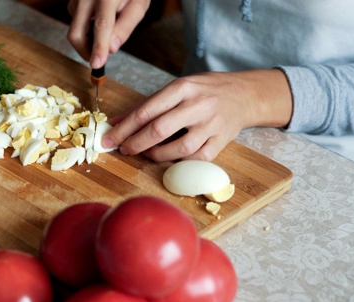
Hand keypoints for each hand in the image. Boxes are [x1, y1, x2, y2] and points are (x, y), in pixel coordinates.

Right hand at [67, 0, 149, 67]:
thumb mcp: (138, 5)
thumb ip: (126, 26)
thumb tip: (111, 49)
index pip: (102, 25)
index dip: (99, 47)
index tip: (97, 64)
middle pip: (77, 33)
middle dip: (86, 52)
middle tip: (100, 59)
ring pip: (76, 30)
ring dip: (89, 39)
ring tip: (108, 27)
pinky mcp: (72, 2)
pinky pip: (76, 23)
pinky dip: (87, 30)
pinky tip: (98, 20)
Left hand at [101, 69, 292, 161]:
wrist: (245, 94)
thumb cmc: (204, 91)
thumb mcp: (177, 89)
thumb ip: (147, 106)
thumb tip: (116, 122)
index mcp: (183, 88)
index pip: (146, 110)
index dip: (124, 128)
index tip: (109, 139)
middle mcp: (198, 105)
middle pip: (159, 129)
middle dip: (136, 143)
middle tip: (123, 149)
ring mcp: (212, 124)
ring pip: (179, 147)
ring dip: (156, 154)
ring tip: (146, 153)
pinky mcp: (222, 140)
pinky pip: (197, 158)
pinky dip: (179, 161)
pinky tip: (170, 157)